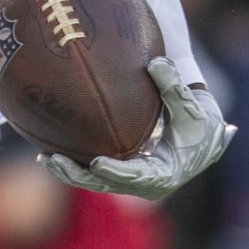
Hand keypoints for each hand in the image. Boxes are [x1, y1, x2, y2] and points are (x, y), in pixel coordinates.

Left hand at [42, 57, 234, 200]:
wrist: (203, 132)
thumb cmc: (200, 121)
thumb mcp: (192, 106)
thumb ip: (174, 86)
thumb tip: (156, 63)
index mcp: (165, 174)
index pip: (137, 177)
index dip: (117, 172)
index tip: (97, 163)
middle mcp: (145, 182)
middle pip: (108, 185)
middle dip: (81, 175)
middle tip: (58, 162)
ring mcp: (131, 179)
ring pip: (96, 181)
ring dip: (71, 172)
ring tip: (46, 158)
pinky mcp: (121, 171)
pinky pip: (94, 172)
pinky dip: (75, 165)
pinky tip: (48, 153)